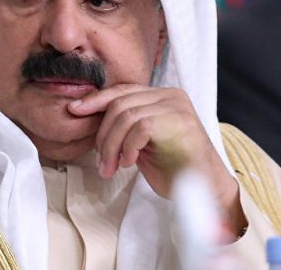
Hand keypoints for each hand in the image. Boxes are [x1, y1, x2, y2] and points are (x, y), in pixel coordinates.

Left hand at [67, 84, 245, 235]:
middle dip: (103, 135)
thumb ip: (124, 126)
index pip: (122, 91)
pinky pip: (140, 128)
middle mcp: (171, 95)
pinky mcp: (180, 121)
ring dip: (112, 146)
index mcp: (162, 96)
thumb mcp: (140, 143)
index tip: (74, 110)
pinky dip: (128, 147)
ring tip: (112, 167)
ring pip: (126, 116)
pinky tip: (129, 163)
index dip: (96, 99)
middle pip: (119, 103)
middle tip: (102, 162)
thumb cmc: (173, 168)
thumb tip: (88, 115)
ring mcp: (177, 106)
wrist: (206, 190)